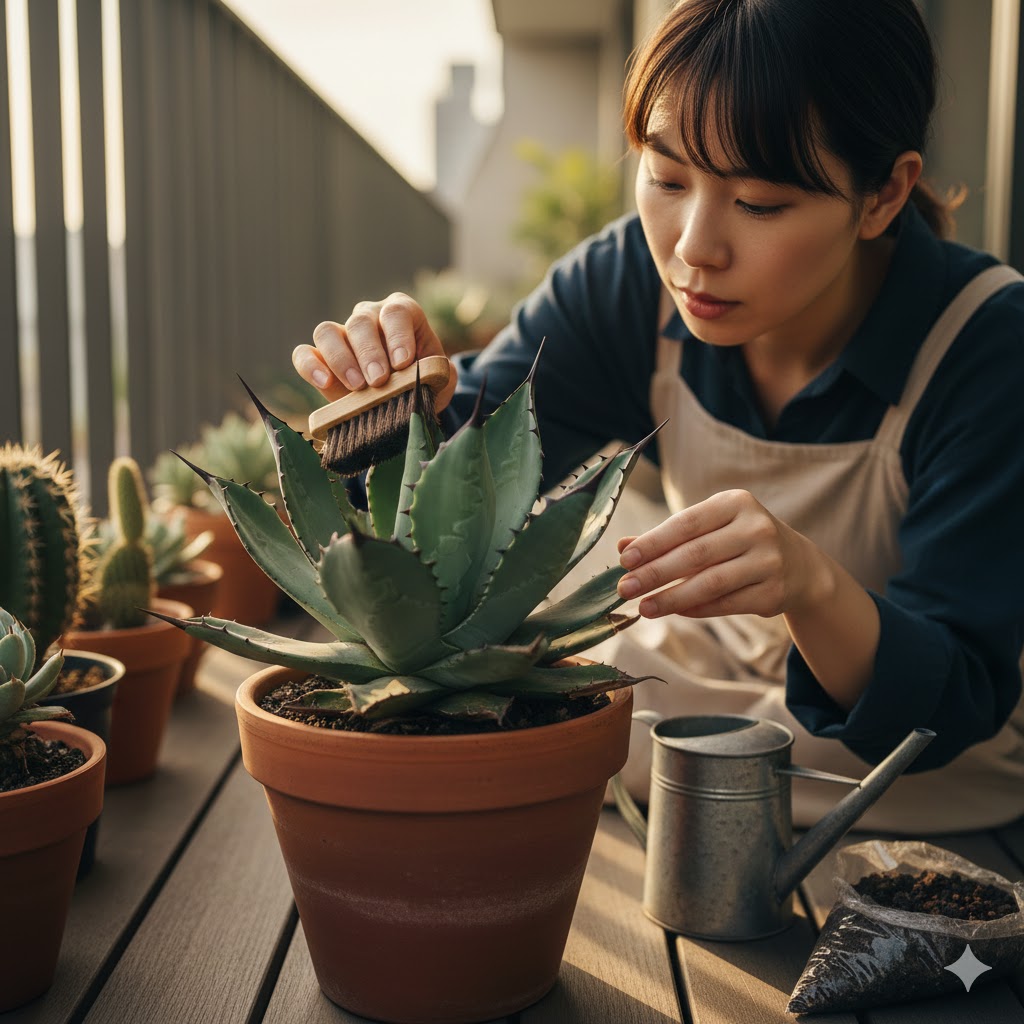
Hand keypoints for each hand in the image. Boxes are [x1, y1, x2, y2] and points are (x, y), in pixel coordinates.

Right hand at [292, 292, 456, 409]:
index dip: (398, 336)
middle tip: (379, 381)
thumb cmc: (424, 382)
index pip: (396, 312)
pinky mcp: (320, 357)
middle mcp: (369, 317)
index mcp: (401, 314)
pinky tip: (324, 383)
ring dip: (341, 359)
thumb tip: (434, 373)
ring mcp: (341, 334)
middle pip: (360, 322)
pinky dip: (310, 366)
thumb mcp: (439, 377)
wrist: (405, 400)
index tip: (403, 363)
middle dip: (370, 353)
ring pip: (328, 332)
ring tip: (357, 387)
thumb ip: (439, 372)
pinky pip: (304, 353)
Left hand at [615, 489, 828, 618]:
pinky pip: (725, 604)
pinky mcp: (773, 593)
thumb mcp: (710, 528)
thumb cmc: (739, 541)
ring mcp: (769, 561)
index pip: (686, 523)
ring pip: (710, 583)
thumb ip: (667, 537)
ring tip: (643, 607)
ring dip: (672, 597)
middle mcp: (756, 528)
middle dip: (655, 573)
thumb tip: (622, 547)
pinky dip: (696, 609)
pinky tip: (673, 611)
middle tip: (625, 588)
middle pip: (695, 554)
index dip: (653, 542)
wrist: (800, 567)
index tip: (625, 560)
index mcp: (736, 503)